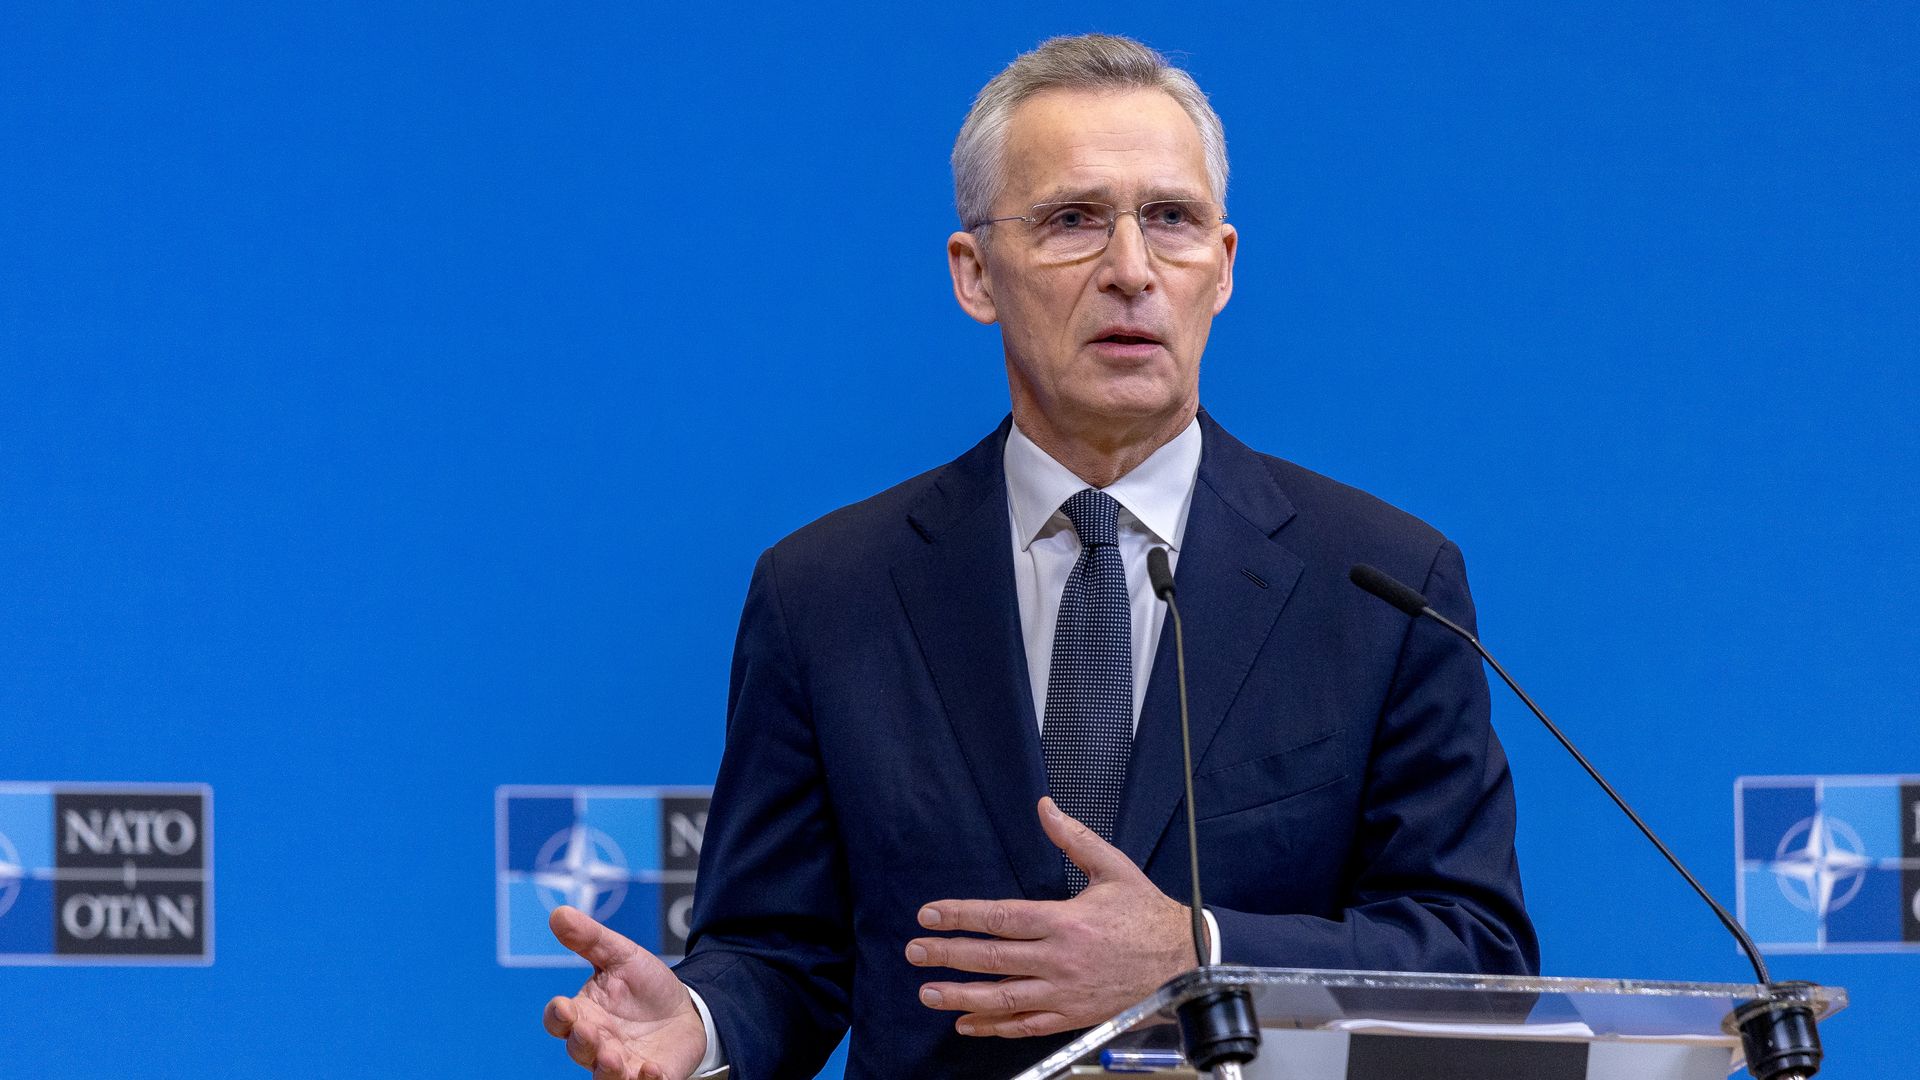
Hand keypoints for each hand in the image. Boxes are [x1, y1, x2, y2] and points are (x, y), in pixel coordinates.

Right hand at [542, 905, 708, 1079]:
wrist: (685, 1007)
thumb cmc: (645, 985)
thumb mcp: (622, 955)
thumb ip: (590, 939)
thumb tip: (558, 913)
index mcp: (585, 1013)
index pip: (559, 1020)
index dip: (557, 1016)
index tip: (562, 1007)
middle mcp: (597, 1043)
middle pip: (578, 1049)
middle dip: (581, 1043)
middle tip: (591, 1033)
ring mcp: (622, 1063)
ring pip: (605, 1076)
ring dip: (606, 1070)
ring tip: (613, 1059)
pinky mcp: (650, 1076)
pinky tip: (653, 1070)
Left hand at [906, 797, 1199, 1037]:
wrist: (1186, 961)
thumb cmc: (1149, 915)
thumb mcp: (1113, 867)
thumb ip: (1074, 838)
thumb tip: (1046, 808)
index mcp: (1065, 922)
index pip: (1000, 918)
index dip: (960, 916)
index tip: (929, 915)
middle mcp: (1060, 960)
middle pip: (992, 959)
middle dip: (947, 955)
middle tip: (914, 952)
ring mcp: (1065, 993)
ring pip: (1002, 999)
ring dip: (961, 996)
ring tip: (927, 993)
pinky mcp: (1073, 1016)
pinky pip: (1026, 1025)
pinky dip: (994, 1027)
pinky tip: (967, 1023)